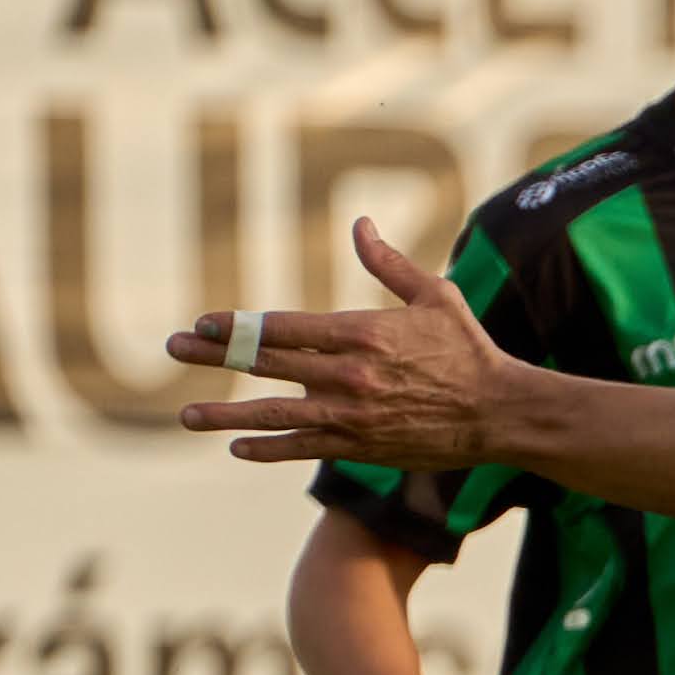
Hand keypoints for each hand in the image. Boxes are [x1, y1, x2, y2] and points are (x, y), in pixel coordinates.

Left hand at [170, 218, 515, 471]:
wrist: (500, 413)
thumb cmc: (470, 349)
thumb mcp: (434, 296)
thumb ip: (388, 263)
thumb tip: (359, 225)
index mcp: (361, 332)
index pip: (282, 326)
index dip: (237, 324)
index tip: (203, 322)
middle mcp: (348, 374)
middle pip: (265, 362)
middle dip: (214, 354)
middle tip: (174, 346)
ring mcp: (351, 415)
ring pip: (273, 412)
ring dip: (225, 414)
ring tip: (186, 415)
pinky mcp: (362, 446)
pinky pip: (303, 447)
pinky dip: (268, 448)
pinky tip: (238, 447)